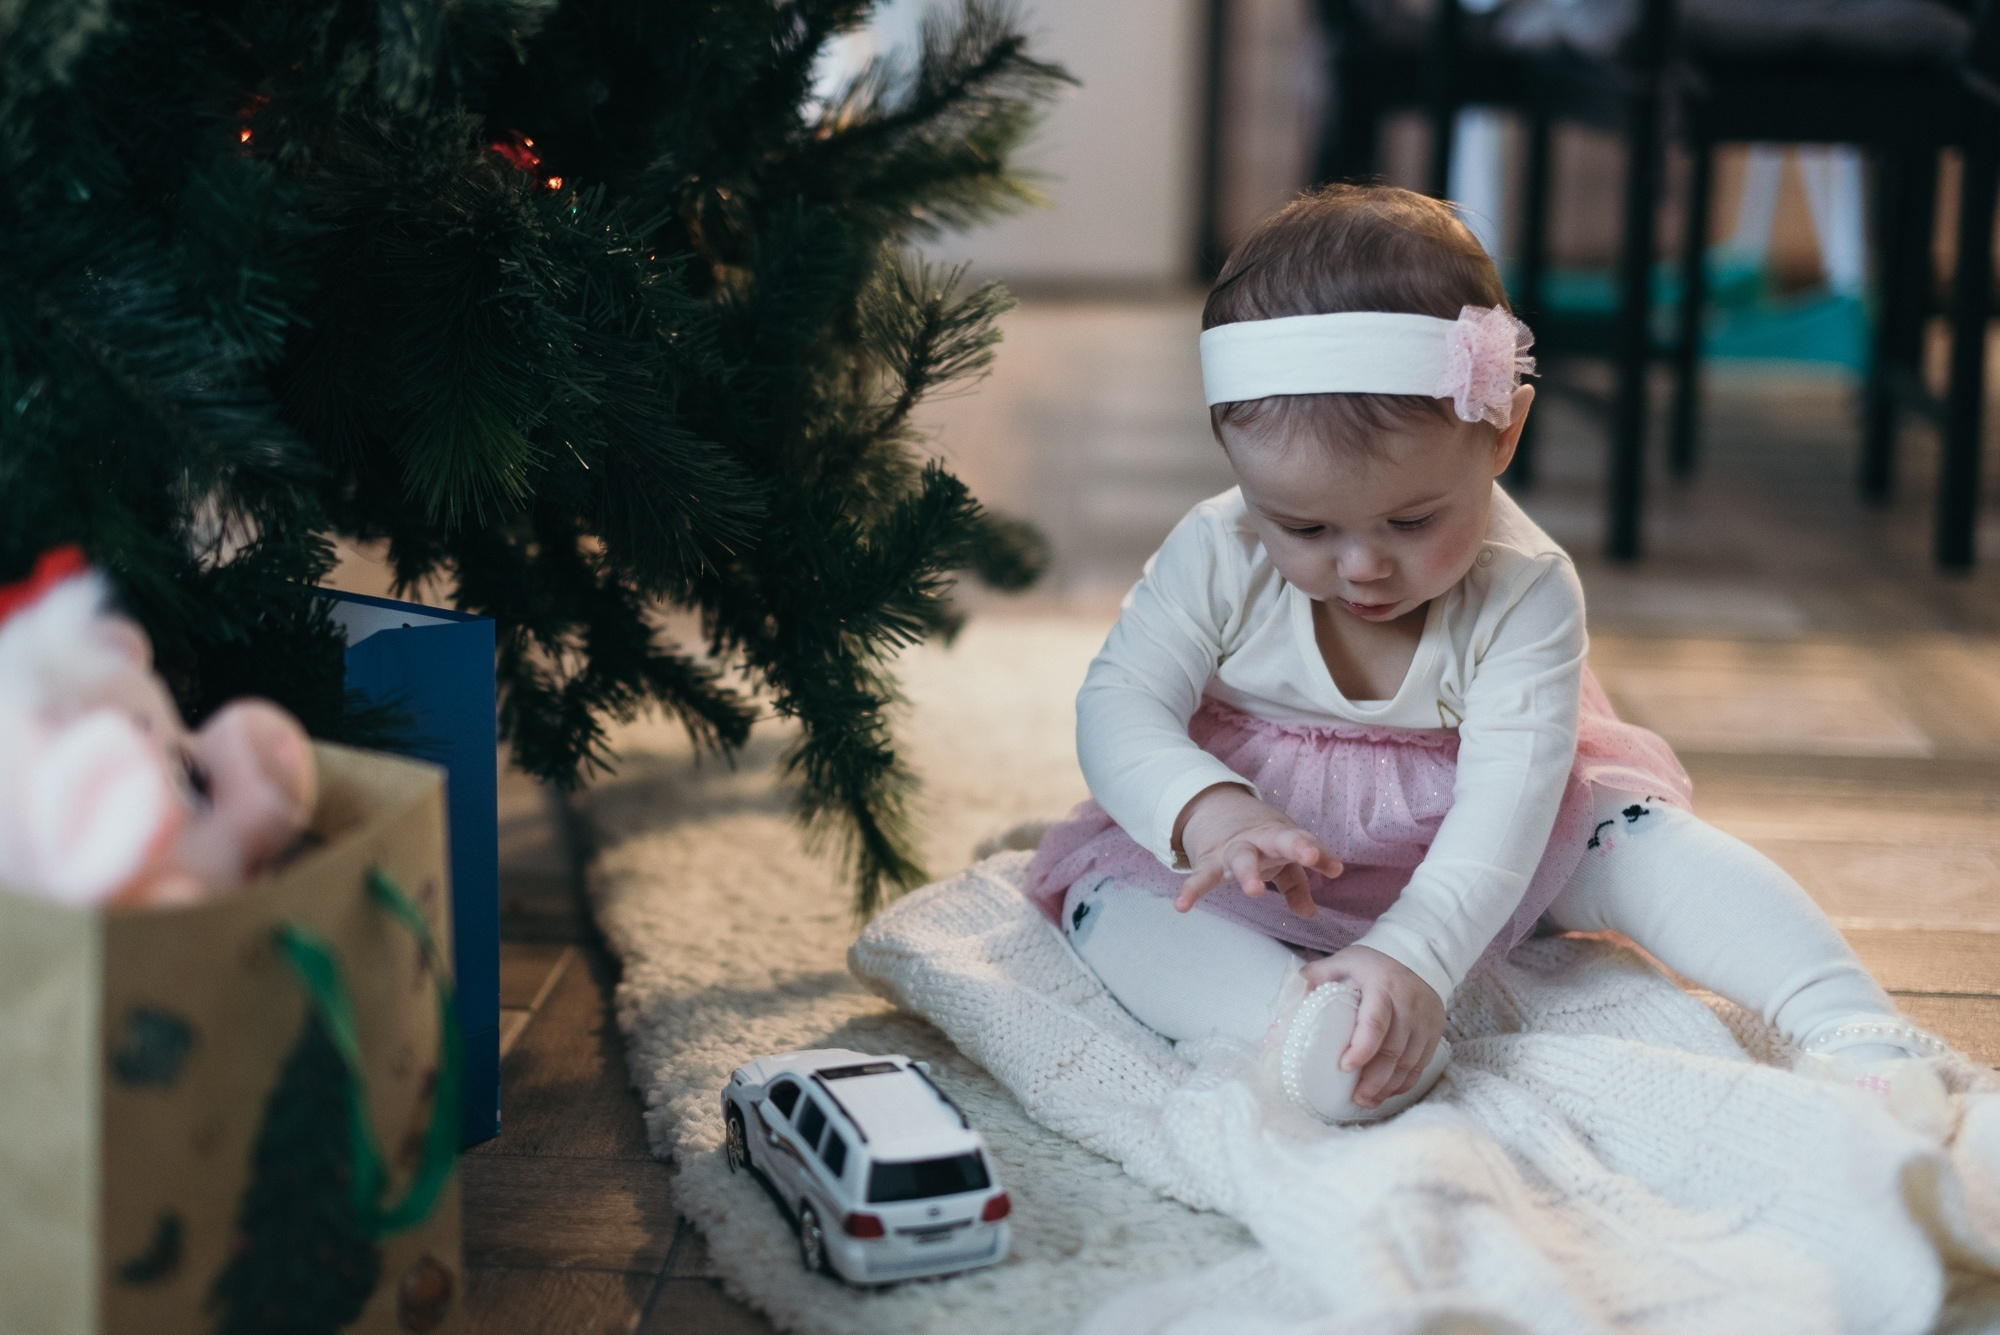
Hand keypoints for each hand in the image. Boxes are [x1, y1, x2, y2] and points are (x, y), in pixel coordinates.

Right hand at [1172, 783, 1341, 917]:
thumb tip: (1309, 913)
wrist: (1213, 808)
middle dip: (1294, 846)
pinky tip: (1182, 906)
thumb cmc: (1257, 840)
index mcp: (1280, 837)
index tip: (1334, 868)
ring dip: (1249, 872)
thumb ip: (1297, 886)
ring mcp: (1232, 850)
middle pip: (1278, 840)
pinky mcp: (1209, 862)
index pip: (1303, 842)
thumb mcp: (1281, 860)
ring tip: (1255, 891)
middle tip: (1308, 857)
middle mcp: (1259, 840)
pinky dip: (1190, 891)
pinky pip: (1200, 877)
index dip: (1319, 853)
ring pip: (1242, 858)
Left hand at [1302, 945, 1444, 1108]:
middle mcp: (1409, 1001)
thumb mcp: (1341, 962)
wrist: (1410, 959)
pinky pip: (1422, 1063)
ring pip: (1409, 1061)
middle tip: (1356, 1098)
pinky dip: (1405, 1082)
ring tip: (1368, 1101)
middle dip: (1374, 1079)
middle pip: (1393, 1049)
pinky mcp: (1436, 1030)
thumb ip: (1316, 978)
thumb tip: (1287, 1007)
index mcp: (1382, 984)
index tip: (1344, 1067)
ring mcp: (1426, 1017)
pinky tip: (1387, 1092)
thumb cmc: (1368, 966)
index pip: (1375, 1021)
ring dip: (1388, 1086)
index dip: (1361, 1048)